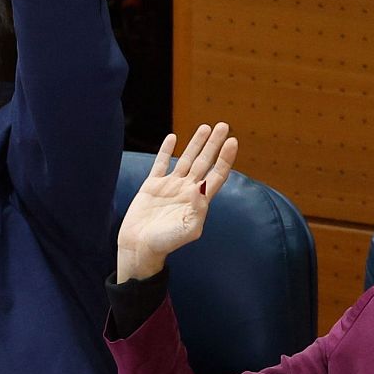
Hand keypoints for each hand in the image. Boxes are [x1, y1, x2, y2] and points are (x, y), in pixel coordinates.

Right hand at [117, 123, 238, 281]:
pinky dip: (166, 150)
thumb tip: (202, 187)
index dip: (225, 158)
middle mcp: (187, 189)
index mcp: (199, 199)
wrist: (141, 247)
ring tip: (206, 127)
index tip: (232, 141)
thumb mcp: (187, 229)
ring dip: (196, 143)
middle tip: (223, 125)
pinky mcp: (152, 186)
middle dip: (214, 144)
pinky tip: (173, 138)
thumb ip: (198, 209)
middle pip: (204, 161)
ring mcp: (170, 186)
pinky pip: (160, 163)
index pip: (217, 174)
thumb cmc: (166, 242)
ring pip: (186, 159)